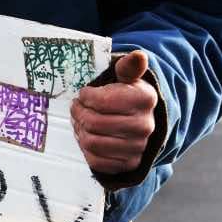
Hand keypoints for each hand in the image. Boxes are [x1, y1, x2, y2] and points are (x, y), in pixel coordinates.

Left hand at [70, 50, 157, 177]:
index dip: (87, 97)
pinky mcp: (128, 164)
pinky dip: (85, 150)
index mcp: (145, 99)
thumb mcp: (128, 78)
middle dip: (79, 113)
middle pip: (95, 123)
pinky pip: (96, 161)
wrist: (140, 122)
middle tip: (75, 108)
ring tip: (79, 121)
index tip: (84, 94)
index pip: (103, 100)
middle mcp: (145, 125)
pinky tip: (86, 137)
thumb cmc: (127, 96)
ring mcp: (137, 148)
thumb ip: (129, 67)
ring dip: (80, 131)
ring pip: (92, 142)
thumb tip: (138, 56)